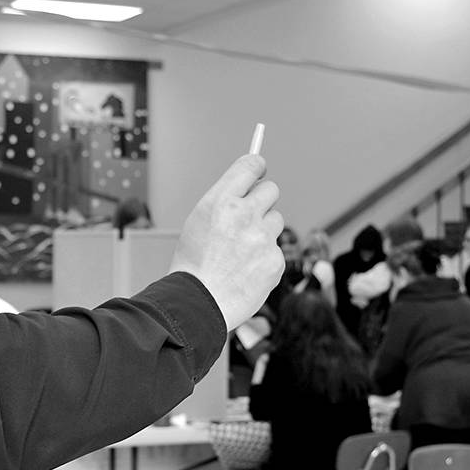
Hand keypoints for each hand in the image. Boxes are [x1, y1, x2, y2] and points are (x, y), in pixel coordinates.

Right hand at [170, 154, 283, 329]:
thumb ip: (225, 201)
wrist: (198, 304)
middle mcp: (244, 215)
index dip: (257, 167)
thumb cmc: (193, 265)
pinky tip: (246, 270)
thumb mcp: (198, 221)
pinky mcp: (275, 260)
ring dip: (264, 231)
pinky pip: (276, 249)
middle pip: (271, 190)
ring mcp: (263, 239)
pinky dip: (265, 258)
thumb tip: (248, 187)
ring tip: (241, 251)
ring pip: (276, 221)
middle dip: (263, 200)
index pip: (250, 165)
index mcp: (220, 201)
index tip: (259, 171)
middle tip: (250, 216)